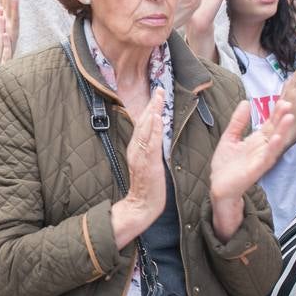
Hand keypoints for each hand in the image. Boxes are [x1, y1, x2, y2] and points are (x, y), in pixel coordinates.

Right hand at [110, 89, 167, 247]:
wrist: (141, 206)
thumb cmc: (148, 188)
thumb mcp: (148, 165)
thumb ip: (150, 150)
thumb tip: (158, 138)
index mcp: (136, 149)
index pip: (142, 125)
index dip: (149, 109)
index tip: (156, 96)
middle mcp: (136, 149)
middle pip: (143, 122)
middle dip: (151, 105)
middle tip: (159, 90)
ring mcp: (141, 156)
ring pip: (146, 129)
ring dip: (152, 112)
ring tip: (158, 98)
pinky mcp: (148, 163)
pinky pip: (150, 143)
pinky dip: (153, 130)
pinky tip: (157, 119)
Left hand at [210, 98, 293, 206]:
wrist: (219, 185)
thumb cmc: (226, 164)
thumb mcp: (230, 137)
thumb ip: (238, 121)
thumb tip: (246, 102)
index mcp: (257, 141)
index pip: (269, 124)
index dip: (275, 113)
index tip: (282, 100)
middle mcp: (262, 149)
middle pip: (275, 130)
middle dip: (282, 118)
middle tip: (288, 104)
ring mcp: (261, 158)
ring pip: (276, 143)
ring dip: (283, 130)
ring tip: (289, 117)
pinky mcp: (257, 168)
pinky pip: (268, 157)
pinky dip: (274, 147)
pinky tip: (278, 138)